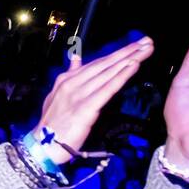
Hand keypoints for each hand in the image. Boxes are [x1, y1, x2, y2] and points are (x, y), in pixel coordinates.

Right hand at [33, 36, 154, 165]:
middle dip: (127, 51)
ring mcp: (79, 94)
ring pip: (108, 73)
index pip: (96, 63)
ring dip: (129, 59)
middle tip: (146, 42)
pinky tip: (133, 66)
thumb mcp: (56, 95)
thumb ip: (69, 75)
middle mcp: (73, 83)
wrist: (43, 146)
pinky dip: (121, 76)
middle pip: (105, 64)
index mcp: (67, 80)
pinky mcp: (86, 108)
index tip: (134, 45)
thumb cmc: (52, 125)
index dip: (117, 53)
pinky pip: (107, 89)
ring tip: (144, 50)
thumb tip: (76, 57)